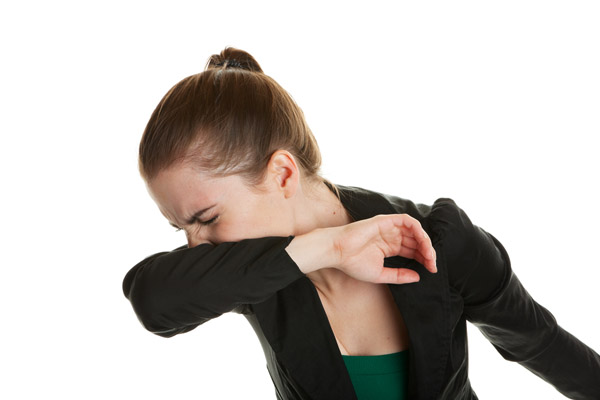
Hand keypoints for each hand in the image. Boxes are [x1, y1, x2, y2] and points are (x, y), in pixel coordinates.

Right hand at [287, 214, 435, 283]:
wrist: (338, 251)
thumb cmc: (353, 263)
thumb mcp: (381, 274)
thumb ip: (399, 275)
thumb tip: (417, 277)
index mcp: (389, 247)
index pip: (412, 251)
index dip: (423, 259)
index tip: (431, 270)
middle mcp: (391, 236)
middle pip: (416, 241)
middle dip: (427, 252)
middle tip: (432, 264)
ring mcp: (389, 228)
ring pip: (415, 231)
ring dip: (425, 241)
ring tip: (429, 255)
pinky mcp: (386, 220)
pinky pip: (407, 221)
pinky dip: (418, 229)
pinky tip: (422, 241)